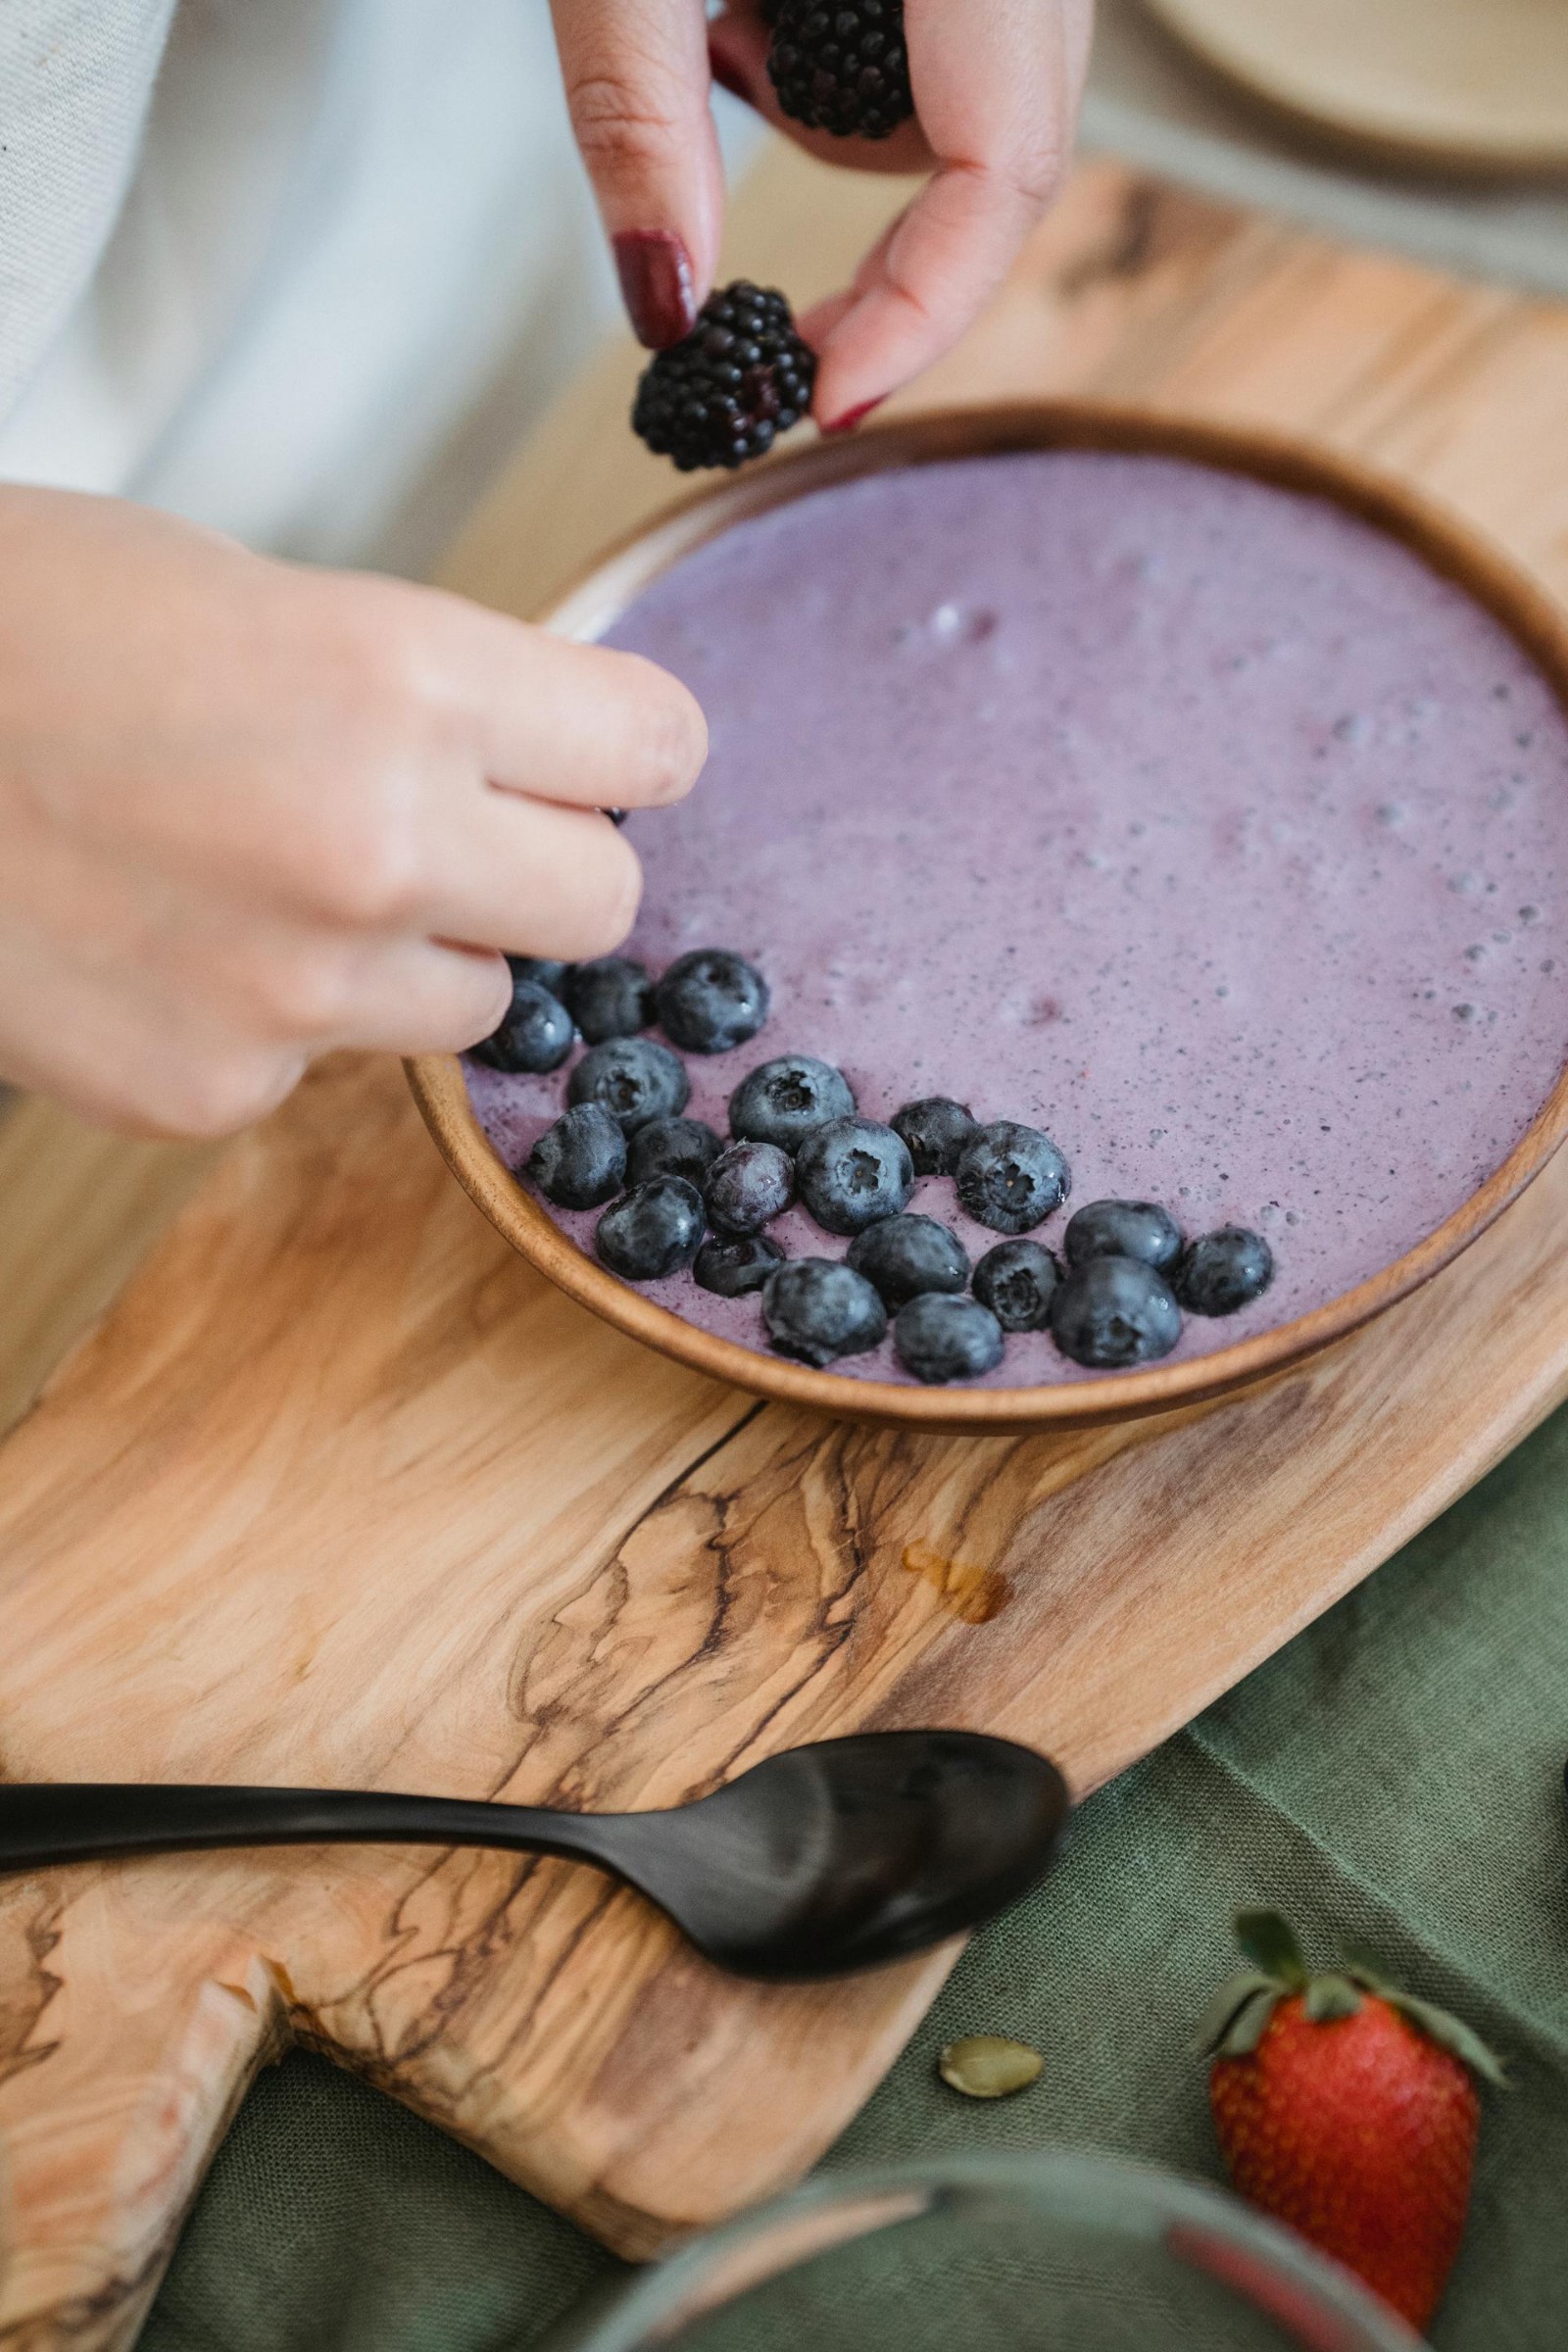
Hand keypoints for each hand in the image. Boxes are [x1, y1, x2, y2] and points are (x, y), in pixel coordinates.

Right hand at [0, 489, 704, 1134]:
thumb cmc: (17, 624)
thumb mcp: (252, 594)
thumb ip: (422, 689)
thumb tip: (536, 761)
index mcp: (403, 676)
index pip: (657, 747)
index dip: (624, 749)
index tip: (598, 756)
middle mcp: (378, 844)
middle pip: (606, 903)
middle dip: (545, 865)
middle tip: (453, 829)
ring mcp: (298, 989)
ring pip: (482, 1004)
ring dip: (419, 950)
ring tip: (273, 878)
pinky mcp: (216, 1088)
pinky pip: (330, 1061)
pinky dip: (280, 1015)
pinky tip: (172, 940)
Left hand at [551, 0, 1093, 427]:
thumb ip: (635, 113)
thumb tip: (668, 313)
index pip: (1004, 167)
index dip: (920, 310)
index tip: (817, 402)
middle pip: (1002, 164)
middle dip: (881, 259)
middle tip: (762, 334)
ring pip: (967, 117)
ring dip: (833, 131)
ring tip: (723, 32)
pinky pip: (945, 58)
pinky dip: (836, 77)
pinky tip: (748, 11)